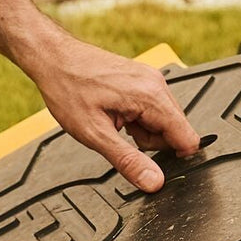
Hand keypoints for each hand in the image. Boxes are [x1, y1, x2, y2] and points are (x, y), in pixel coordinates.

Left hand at [0, 0, 196, 191]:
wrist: (53, 58)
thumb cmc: (68, 89)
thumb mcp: (95, 134)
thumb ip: (128, 161)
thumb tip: (154, 182)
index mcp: (151, 96)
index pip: (187, 137)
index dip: (172, 157)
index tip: (148, 160)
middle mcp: (156, 83)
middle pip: (174, 130)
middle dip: (150, 142)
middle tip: (118, 134)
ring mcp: (150, 78)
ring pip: (162, 120)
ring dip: (141, 130)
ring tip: (112, 121)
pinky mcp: (141, 78)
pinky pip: (151, 108)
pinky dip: (135, 117)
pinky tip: (113, 112)